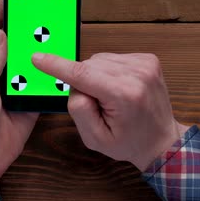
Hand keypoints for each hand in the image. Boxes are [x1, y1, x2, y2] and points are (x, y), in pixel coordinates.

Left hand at [0, 0, 38, 188]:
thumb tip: (1, 33)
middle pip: (12, 41)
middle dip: (26, 25)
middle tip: (42, 9)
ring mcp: (13, 86)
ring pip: (29, 60)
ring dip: (40, 49)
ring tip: (55, 32)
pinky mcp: (28, 102)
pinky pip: (41, 83)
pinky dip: (50, 75)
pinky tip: (60, 65)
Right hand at [32, 52, 188, 170]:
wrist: (162, 140)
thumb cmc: (128, 142)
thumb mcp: (95, 139)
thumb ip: (79, 111)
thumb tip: (73, 85)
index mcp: (124, 94)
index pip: (82, 74)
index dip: (56, 66)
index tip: (37, 58)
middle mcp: (137, 74)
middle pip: (88, 66)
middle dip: (84, 83)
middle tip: (98, 106)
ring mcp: (145, 63)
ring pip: (99, 60)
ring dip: (96, 76)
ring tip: (111, 98)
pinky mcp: (148, 59)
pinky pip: (113, 58)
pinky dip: (109, 71)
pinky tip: (119, 88)